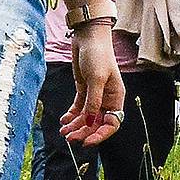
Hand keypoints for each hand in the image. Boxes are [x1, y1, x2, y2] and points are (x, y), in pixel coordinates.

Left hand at [58, 21, 122, 144]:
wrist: (88, 38)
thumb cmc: (97, 56)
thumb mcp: (95, 79)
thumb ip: (93, 102)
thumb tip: (88, 121)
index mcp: (116, 98)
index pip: (112, 123)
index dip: (100, 135)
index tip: (87, 142)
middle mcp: (107, 99)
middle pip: (96, 123)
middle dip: (83, 132)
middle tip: (69, 138)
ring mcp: (95, 95)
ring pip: (86, 118)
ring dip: (75, 126)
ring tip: (63, 132)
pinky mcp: (84, 90)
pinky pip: (78, 109)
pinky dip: (71, 116)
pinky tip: (63, 120)